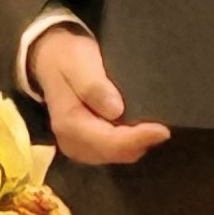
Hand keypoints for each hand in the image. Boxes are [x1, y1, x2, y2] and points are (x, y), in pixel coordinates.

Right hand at [28, 24, 170, 165]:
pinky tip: (140, 132)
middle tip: (163, 130)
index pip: (107, 142)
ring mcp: (77, 146)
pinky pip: (112, 152)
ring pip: (114, 156)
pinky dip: (128, 144)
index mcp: (68, 123)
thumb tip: (116, 110)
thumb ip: (93, 86)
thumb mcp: (77, 62)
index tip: (162, 130)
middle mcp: (71, 142)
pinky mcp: (85, 145)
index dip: (136, 139)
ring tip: (155, 130)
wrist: (50, 59)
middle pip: (113, 153)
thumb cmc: (67, 57)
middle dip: (139, 144)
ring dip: (135, 146)